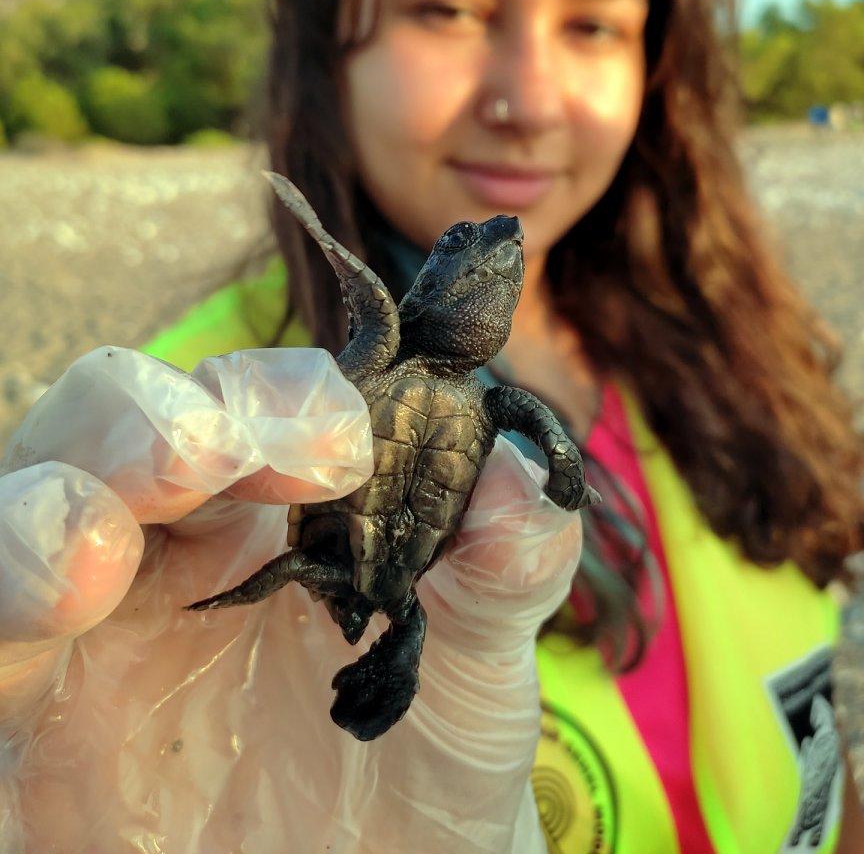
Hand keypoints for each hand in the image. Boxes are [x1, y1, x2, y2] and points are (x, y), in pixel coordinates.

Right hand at [0, 346, 580, 852]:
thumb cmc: (422, 755)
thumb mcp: (479, 653)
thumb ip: (509, 554)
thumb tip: (523, 464)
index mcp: (257, 502)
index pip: (238, 398)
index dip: (277, 397)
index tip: (345, 442)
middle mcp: (157, 549)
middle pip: (101, 429)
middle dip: (144, 423)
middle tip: (213, 453)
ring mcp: (83, 641)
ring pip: (14, 528)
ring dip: (37, 522)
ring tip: (90, 557)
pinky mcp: (35, 748)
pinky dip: (6, 614)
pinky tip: (60, 608)